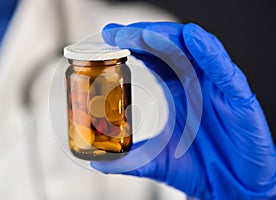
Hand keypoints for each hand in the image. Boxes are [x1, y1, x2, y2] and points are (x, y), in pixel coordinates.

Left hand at [92, 22, 275, 198]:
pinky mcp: (238, 98)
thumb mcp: (157, 161)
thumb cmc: (199, 168)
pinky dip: (210, 53)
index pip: (152, 57)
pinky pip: (225, 71)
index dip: (132, 44)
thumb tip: (98, 162)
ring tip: (144, 34)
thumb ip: (129, 159)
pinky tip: (193, 39)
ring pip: (195, 51)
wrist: (230, 187)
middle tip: (116, 33)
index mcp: (176, 89)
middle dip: (142, 36)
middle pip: (169, 47)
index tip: (108, 37)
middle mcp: (195, 82)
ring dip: (170, 39)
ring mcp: (216, 87)